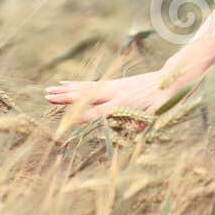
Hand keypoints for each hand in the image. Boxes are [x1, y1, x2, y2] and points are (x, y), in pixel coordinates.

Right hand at [44, 69, 189, 124]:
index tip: (66, 120)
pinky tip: (64, 83)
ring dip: (66, 90)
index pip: (97, 112)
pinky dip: (76, 84)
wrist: (167, 81)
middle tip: (47, 97)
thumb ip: (137, 125)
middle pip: (85, 96)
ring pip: (85, 88)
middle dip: (66, 98)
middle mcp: (113, 93)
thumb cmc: (160, 103)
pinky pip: (90, 84)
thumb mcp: (152, 117)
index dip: (82, 116)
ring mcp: (112, 86)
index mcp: (122, 104)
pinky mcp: (113, 82)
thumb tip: (127, 134)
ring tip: (49, 90)